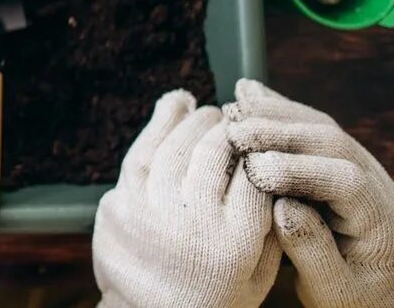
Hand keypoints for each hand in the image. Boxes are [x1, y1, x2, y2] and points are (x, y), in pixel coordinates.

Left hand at [93, 90, 279, 307]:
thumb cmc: (213, 296)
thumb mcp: (259, 274)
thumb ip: (270, 225)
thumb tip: (274, 168)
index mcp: (234, 242)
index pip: (255, 175)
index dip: (259, 150)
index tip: (261, 138)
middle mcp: (192, 222)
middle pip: (215, 153)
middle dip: (226, 129)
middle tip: (232, 119)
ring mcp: (150, 211)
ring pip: (175, 146)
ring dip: (192, 120)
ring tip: (204, 109)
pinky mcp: (119, 205)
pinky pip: (140, 153)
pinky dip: (157, 125)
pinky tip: (172, 106)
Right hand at [225, 79, 393, 307]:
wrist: (381, 290)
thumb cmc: (356, 297)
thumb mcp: (336, 290)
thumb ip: (312, 250)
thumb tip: (281, 206)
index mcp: (380, 222)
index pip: (346, 182)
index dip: (299, 171)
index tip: (255, 172)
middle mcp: (376, 185)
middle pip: (332, 142)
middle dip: (280, 132)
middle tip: (233, 131)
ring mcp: (360, 166)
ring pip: (320, 125)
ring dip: (275, 112)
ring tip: (233, 107)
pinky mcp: (339, 159)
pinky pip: (310, 124)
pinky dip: (278, 108)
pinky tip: (248, 94)